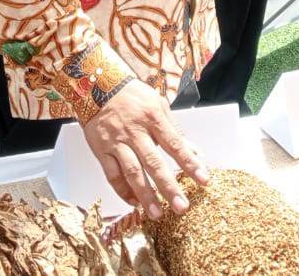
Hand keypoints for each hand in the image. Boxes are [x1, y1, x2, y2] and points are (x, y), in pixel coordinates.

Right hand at [84, 80, 208, 218]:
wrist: (95, 85)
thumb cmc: (131, 94)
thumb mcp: (157, 103)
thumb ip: (175, 129)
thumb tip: (195, 153)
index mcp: (152, 117)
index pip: (175, 144)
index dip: (190, 163)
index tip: (203, 180)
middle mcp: (135, 131)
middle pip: (154, 163)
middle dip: (169, 187)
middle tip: (181, 207)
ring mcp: (116, 142)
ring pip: (132, 173)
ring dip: (145, 195)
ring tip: (157, 214)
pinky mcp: (101, 150)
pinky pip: (112, 175)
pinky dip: (123, 191)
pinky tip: (134, 202)